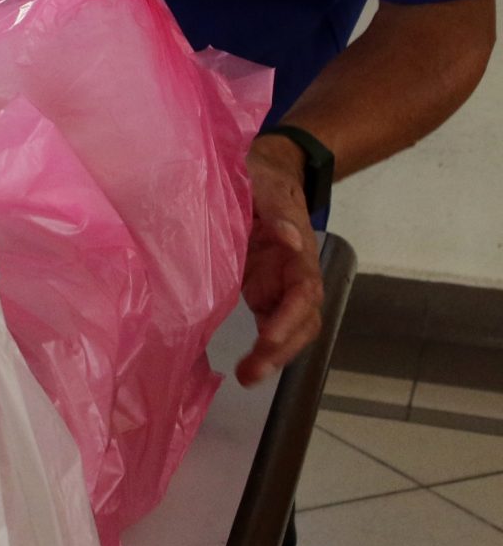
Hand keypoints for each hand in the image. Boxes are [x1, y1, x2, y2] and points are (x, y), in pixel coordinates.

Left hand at [237, 135, 325, 385]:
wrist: (262, 169)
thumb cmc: (264, 174)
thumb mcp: (266, 182)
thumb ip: (276, 208)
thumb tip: (291, 237)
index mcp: (297, 250)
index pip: (303, 292)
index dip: (290, 318)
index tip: (268, 337)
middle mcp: (293, 273)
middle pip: (302, 320)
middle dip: (282, 349)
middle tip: (253, 373)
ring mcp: (278, 283)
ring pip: (287, 328)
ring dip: (273, 355)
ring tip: (249, 376)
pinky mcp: (261, 288)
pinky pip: (268, 322)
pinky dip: (261, 346)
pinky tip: (242, 365)